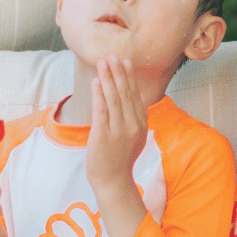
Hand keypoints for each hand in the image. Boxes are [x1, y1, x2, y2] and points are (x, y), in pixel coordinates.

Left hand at [85, 55, 148, 194]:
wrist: (113, 181)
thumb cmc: (120, 159)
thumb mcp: (135, 137)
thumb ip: (135, 118)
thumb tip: (135, 98)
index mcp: (141, 124)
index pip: (135, 95)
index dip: (130, 77)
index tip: (125, 62)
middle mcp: (132, 125)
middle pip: (125, 93)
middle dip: (118, 72)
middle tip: (112, 55)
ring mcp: (119, 130)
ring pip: (114, 98)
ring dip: (108, 78)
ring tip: (103, 62)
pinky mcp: (104, 135)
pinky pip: (102, 111)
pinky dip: (99, 95)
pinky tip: (96, 82)